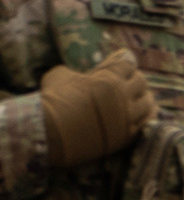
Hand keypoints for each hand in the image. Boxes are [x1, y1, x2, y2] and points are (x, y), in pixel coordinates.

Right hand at [40, 49, 155, 166]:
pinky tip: (139, 116)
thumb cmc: (53, 99)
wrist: (50, 131)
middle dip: (135, 80)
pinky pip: (144, 125)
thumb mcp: (61, 75)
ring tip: (139, 99)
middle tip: (128, 81)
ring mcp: (126, 118)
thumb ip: (76, 72)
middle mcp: (123, 97)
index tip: (122, 62)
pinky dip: (143, 118)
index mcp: (109, 79)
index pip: (128, 64)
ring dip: (143, 99)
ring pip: (148, 105)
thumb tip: (78, 75)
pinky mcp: (125, 137)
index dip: (124, 62)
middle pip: (142, 83)